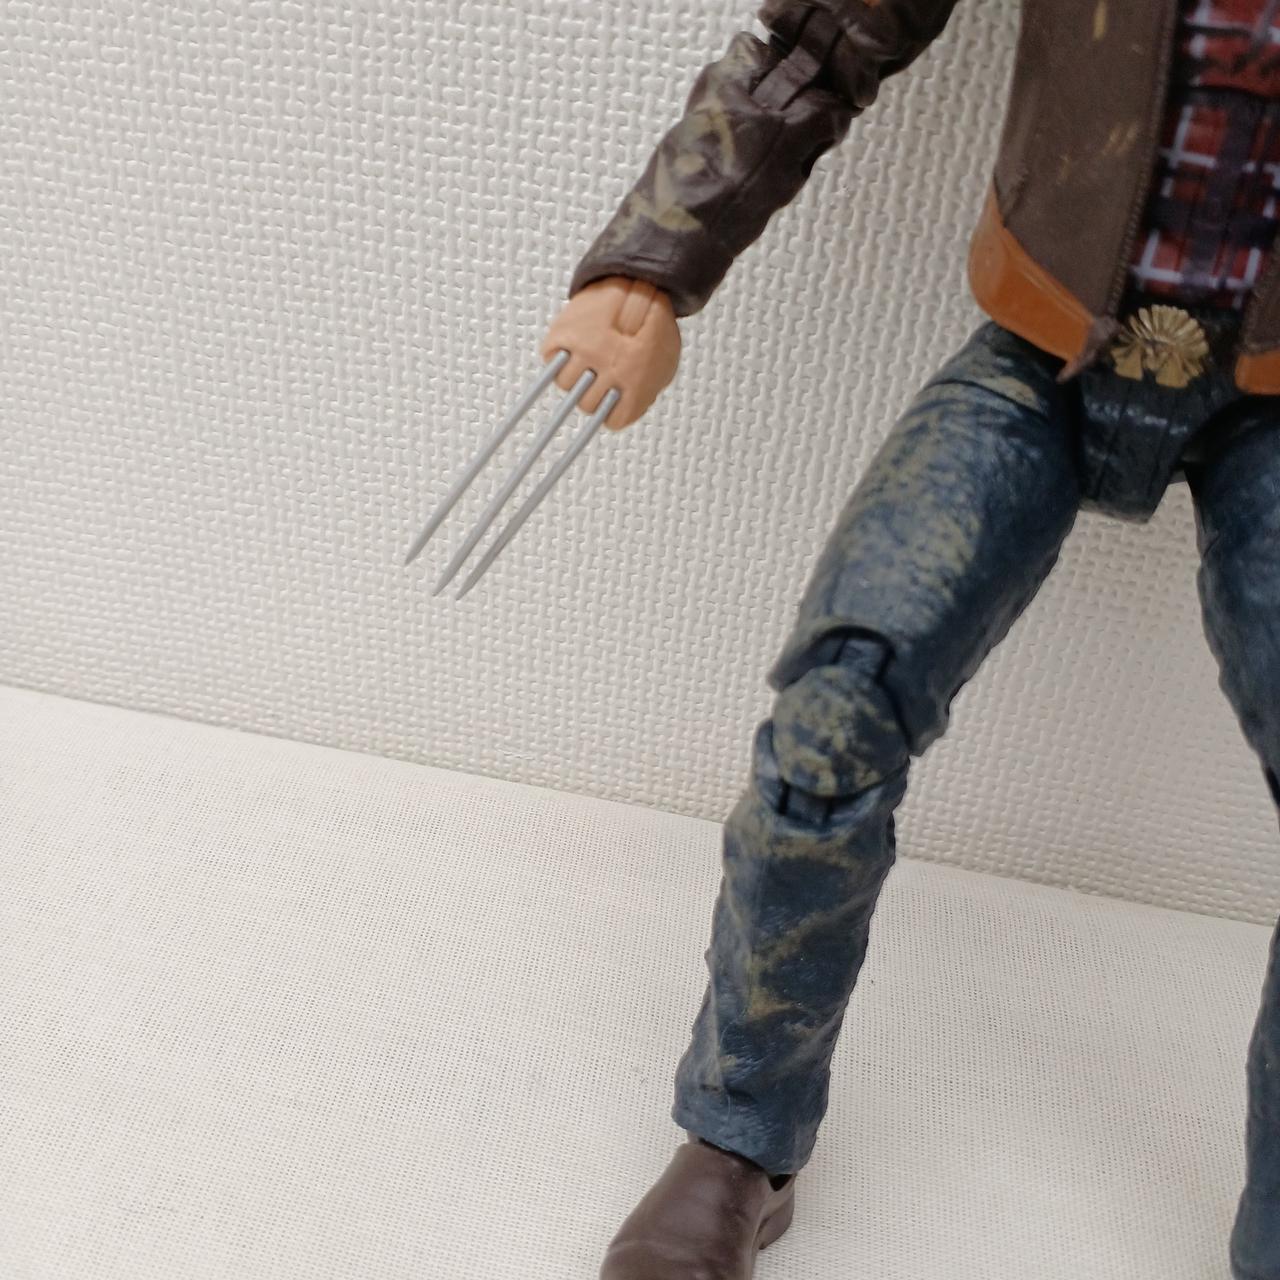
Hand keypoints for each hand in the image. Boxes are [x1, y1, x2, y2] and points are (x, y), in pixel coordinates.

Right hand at [540, 276, 680, 429]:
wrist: (640, 275)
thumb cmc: (655, 319)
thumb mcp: (664, 359)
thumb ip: (647, 387)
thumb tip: (626, 405)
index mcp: (636, 380)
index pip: (613, 418)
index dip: (607, 415)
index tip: (605, 410)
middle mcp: (609, 368)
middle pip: (586, 404)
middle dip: (589, 397)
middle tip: (593, 383)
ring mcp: (585, 349)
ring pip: (565, 383)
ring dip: (570, 378)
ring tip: (580, 366)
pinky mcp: (566, 331)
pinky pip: (549, 357)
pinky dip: (554, 357)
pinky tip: (566, 351)